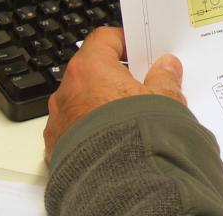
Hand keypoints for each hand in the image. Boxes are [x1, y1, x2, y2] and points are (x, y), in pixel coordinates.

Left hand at [43, 26, 186, 162]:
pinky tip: (113, 139)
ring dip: (101, 105)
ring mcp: (58, 120)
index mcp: (89, 68)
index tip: (139, 50)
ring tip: (129, 118)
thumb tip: (167, 67)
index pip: (103, 38)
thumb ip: (165, 77)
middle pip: (91, 71)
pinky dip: (90, 130)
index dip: (124, 42)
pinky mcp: (55, 148)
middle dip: (114, 77)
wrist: (118, 183)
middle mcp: (67, 91)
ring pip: (80, 102)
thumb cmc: (137, 132)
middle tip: (140, 86)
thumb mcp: (164, 98)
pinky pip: (73, 130)